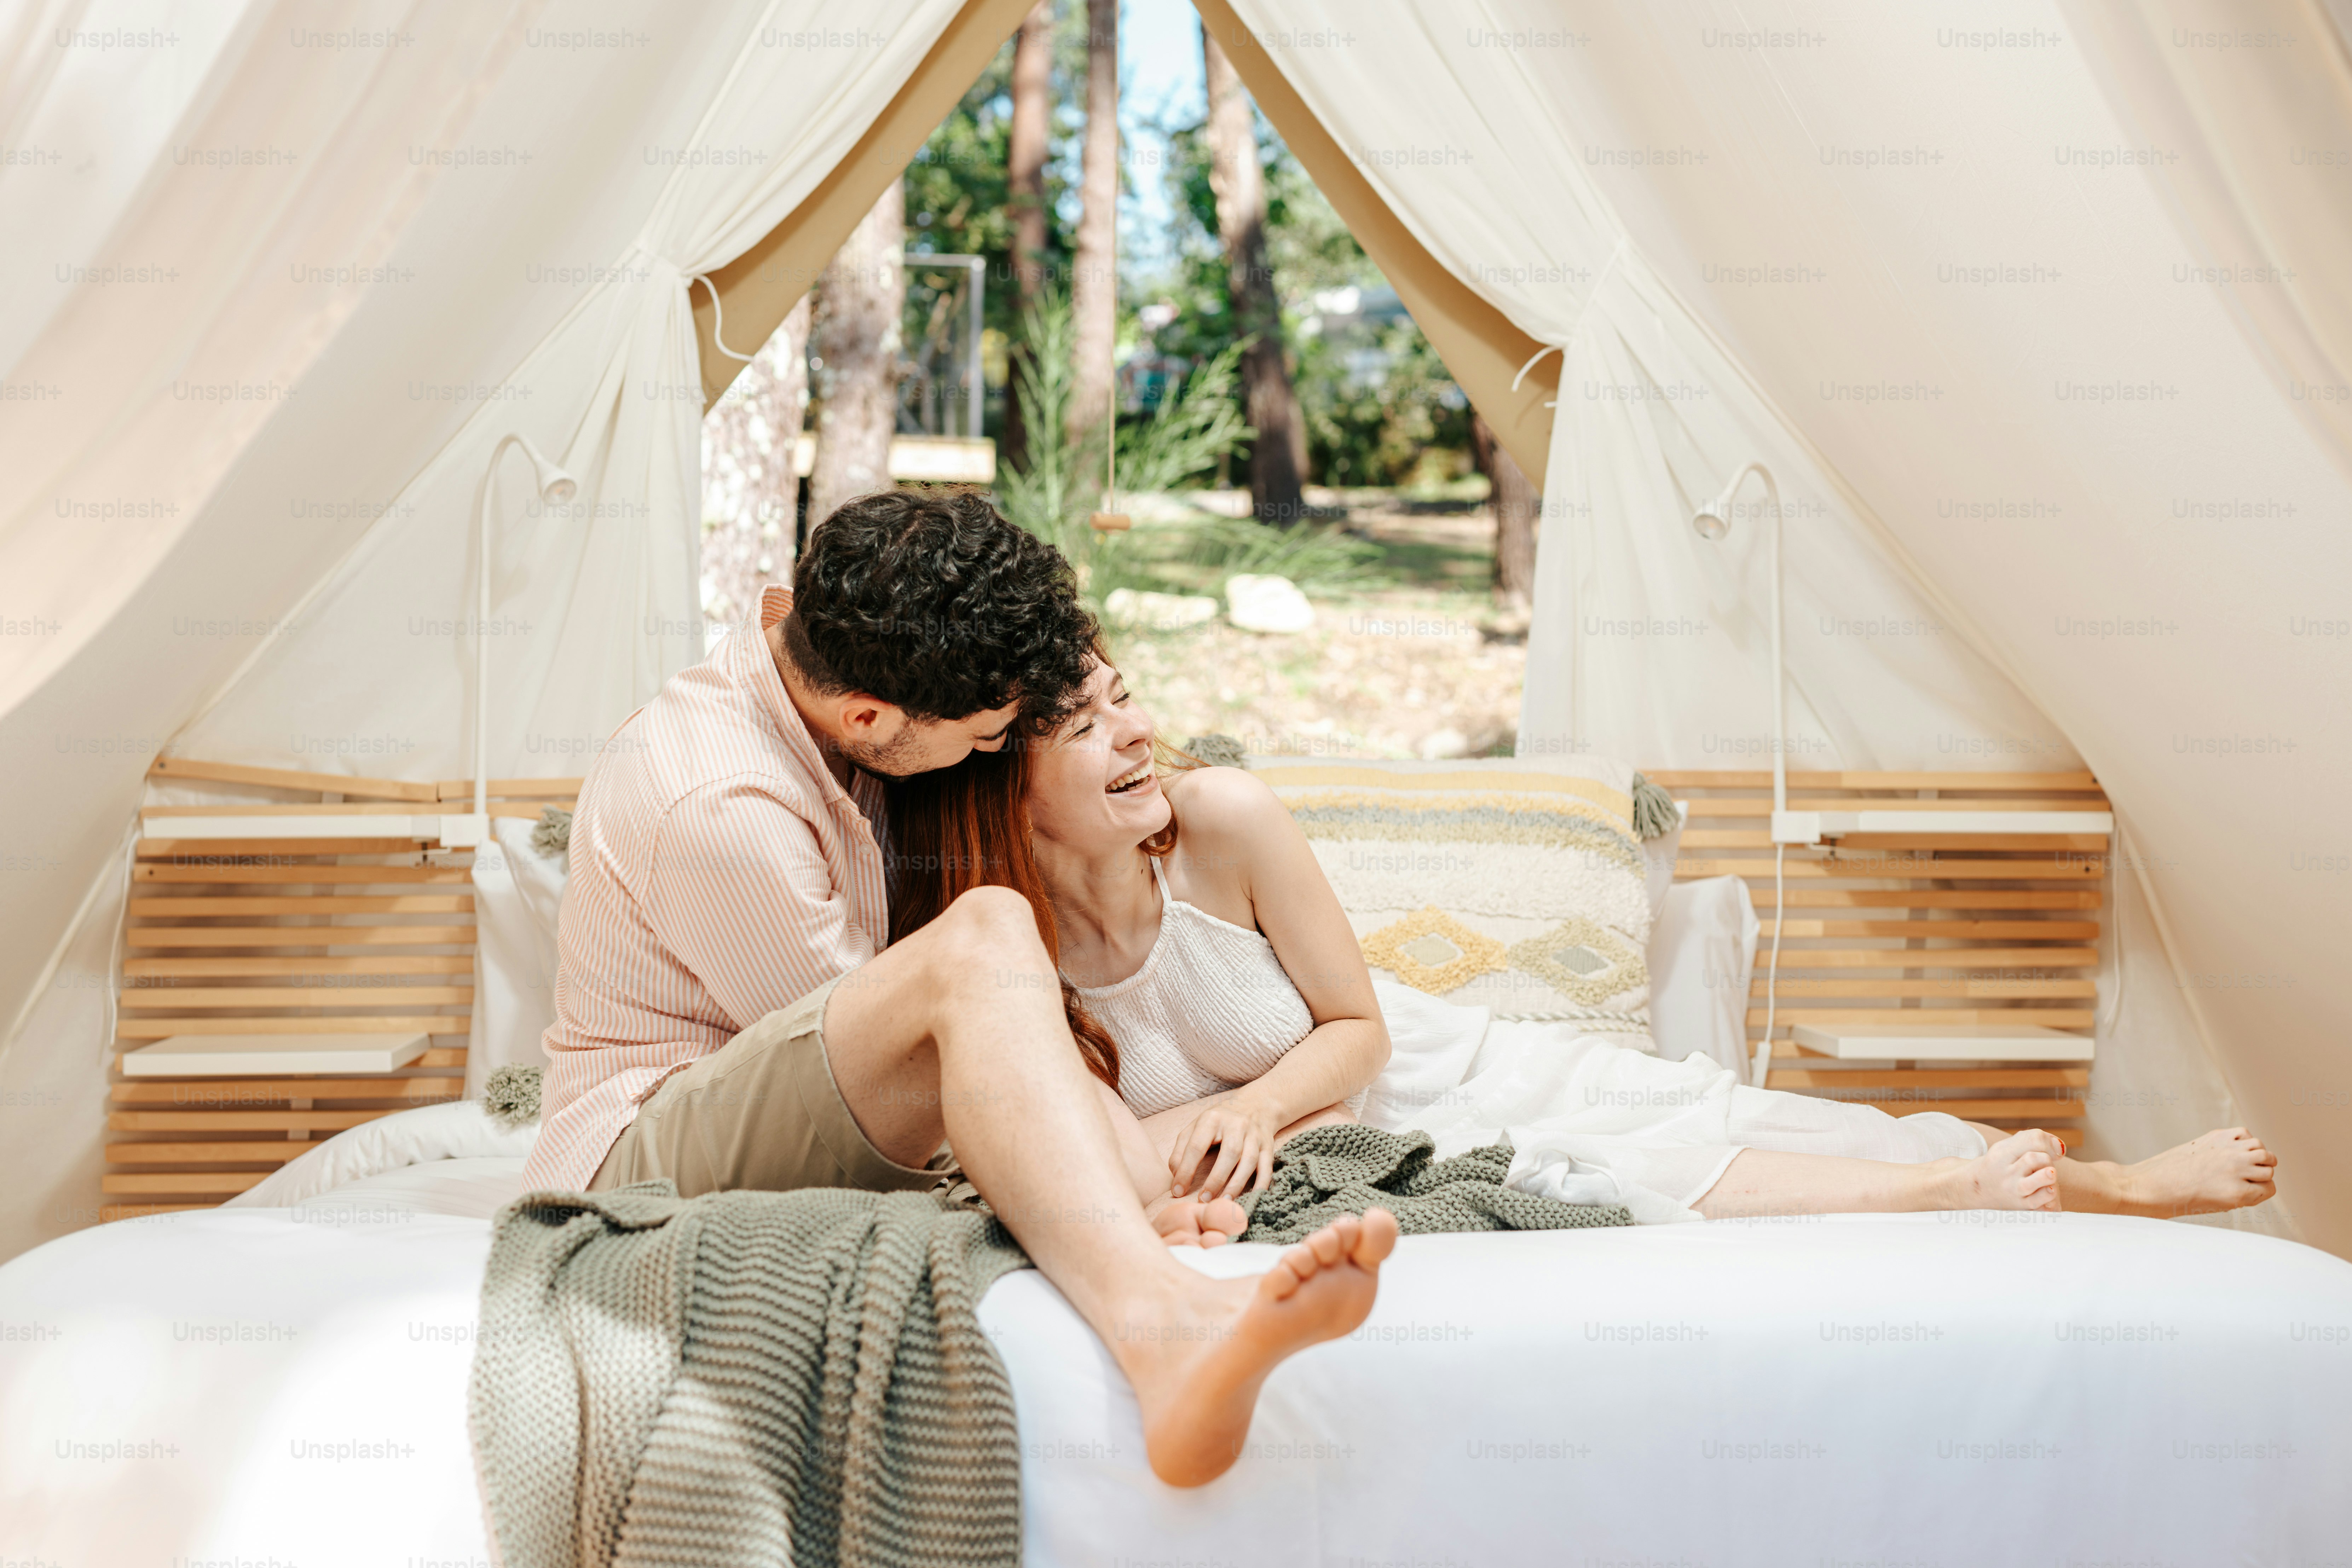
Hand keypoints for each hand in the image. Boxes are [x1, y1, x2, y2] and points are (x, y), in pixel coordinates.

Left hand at [1167, 1092, 1284, 1201]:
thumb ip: (1181, 1150)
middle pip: (1229, 1153)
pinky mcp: (1268, 1146)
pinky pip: (1267, 1167)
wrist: (1254, 1105)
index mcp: (1212, 1119)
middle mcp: (1237, 1124)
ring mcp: (1255, 1135)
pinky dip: (1261, 1184)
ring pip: (1249, 1161)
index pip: (1197, 1146)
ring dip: (1236, 1185)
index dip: (1186, 1170)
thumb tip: (1176, 1177)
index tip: (1178, 1191)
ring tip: (1224, 1203)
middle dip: (1216, 1179)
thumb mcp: (1196, 1127)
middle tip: (1203, 1201)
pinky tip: (1252, 1198)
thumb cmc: (1218, 1122)